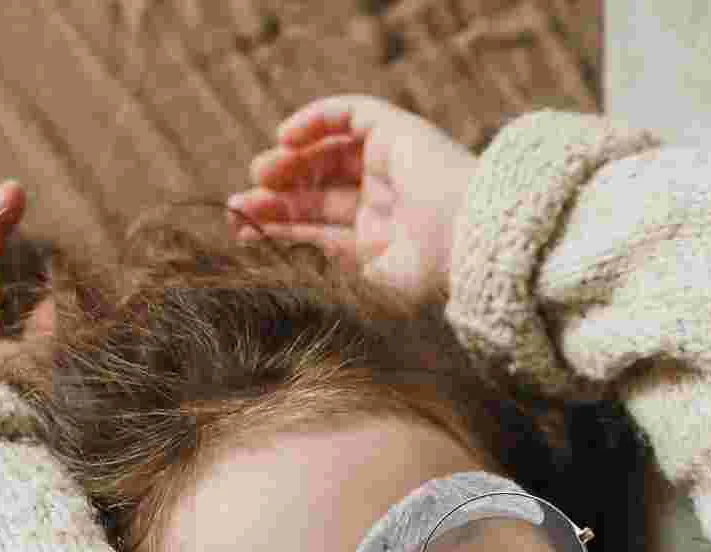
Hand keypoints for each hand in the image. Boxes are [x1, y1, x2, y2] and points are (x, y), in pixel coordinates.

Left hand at [229, 95, 477, 309]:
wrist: (471, 244)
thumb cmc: (428, 275)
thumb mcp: (370, 280)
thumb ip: (330, 263)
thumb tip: (287, 249)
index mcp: (379, 241)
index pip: (319, 227)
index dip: (280, 226)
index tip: (240, 230)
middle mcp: (383, 201)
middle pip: (316, 190)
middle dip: (275, 196)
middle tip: (239, 204)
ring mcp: (390, 164)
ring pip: (326, 152)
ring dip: (289, 161)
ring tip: (259, 174)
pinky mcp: (397, 131)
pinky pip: (347, 113)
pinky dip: (313, 119)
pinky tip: (285, 139)